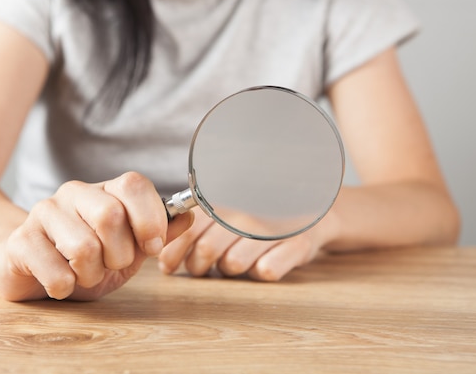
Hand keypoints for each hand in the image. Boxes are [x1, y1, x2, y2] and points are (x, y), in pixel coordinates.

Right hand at [0, 172, 193, 300]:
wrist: (32, 270)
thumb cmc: (85, 260)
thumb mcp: (130, 249)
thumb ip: (158, 233)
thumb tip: (187, 215)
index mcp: (104, 190)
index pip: (134, 184)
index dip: (150, 219)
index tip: (152, 247)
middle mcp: (73, 193)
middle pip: (110, 215)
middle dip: (120, 254)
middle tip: (111, 264)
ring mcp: (43, 213)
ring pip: (84, 247)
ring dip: (92, 275)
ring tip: (83, 274)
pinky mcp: (20, 241)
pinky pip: (57, 272)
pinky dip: (66, 288)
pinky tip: (61, 283)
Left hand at [158, 207, 327, 280]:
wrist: (311, 210)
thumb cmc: (257, 219)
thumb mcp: (225, 216)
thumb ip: (195, 231)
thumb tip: (163, 262)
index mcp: (224, 203)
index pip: (187, 231)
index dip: (173, 254)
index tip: (169, 266)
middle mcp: (245, 213)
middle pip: (206, 250)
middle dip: (198, 267)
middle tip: (203, 268)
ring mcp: (272, 227)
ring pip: (234, 264)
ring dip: (230, 270)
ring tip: (237, 261)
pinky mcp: (297, 244)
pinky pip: (267, 271)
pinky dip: (261, 272)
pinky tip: (264, 262)